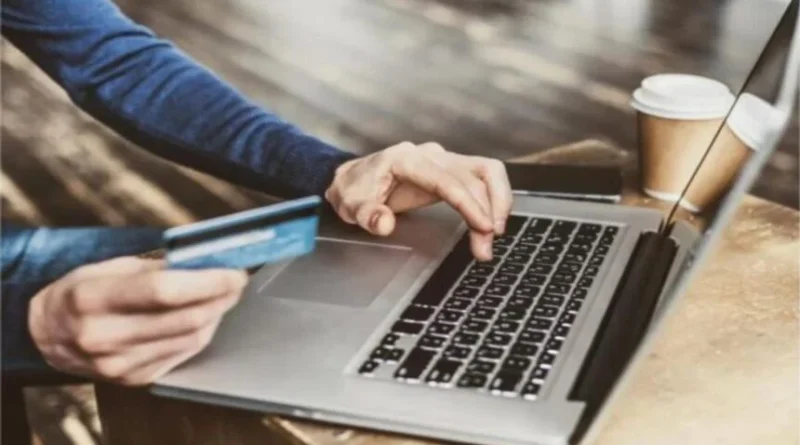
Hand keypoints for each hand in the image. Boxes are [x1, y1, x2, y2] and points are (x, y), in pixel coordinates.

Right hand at [28, 257, 247, 385]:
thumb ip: (155, 266)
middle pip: (186, 318)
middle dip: (222, 296)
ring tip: (225, 294)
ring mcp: (119, 365)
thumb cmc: (81, 292)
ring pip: (192, 338)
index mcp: (92, 299)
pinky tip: (206, 315)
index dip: (208, 281)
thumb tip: (206, 261)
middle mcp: (104, 337)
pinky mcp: (134, 379)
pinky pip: (184, 353)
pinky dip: (203, 331)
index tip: (233, 269)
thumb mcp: (107, 267)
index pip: (165, 291)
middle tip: (238, 279)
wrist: (48, 334)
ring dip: (217, 313)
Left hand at [325, 142, 511, 260]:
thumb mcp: (352, 206)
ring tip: (494, 236)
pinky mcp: (451, 171)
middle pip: (474, 174)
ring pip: (486, 172)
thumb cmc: (355, 190)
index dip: (469, 203)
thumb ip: (367, 215)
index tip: (484, 226)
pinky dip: (492, 200)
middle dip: (487, 211)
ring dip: (498, 202)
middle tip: (486, 245)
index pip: (447, 180)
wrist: (354, 179)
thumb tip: (384, 224)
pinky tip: (489, 223)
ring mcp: (443, 160)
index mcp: (407, 160)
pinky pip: (482, 179)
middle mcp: (430, 155)